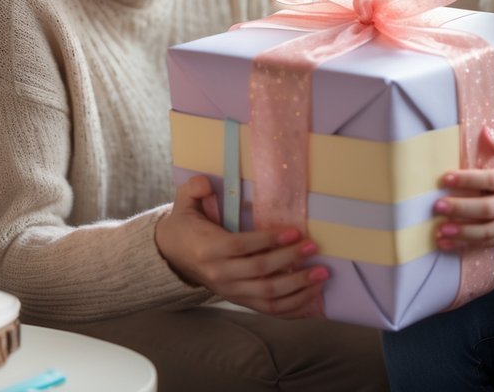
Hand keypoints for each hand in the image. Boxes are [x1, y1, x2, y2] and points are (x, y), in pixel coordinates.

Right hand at [156, 175, 328, 317]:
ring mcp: (231, 291)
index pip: (242, 247)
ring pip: (268, 296)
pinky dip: (293, 308)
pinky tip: (313, 299)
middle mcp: (220, 275)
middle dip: (290, 260)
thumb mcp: (184, 204)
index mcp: (209, 249)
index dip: (268, 240)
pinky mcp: (240, 300)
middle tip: (314, 248)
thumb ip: (193, 189)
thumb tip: (206, 183)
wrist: (172, 256)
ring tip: (321, 275)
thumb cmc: (186, 226)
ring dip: (298, 287)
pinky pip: (269, 310)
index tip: (294, 232)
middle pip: (260, 272)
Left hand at [434, 126, 493, 249]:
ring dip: (463, 233)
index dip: (469, 180)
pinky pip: (492, 242)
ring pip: (489, 231)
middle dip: (462, 209)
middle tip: (438, 206)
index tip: (446, 178)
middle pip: (489, 209)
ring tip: (441, 231)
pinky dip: (469, 245)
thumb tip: (484, 131)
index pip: (493, 180)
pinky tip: (450, 244)